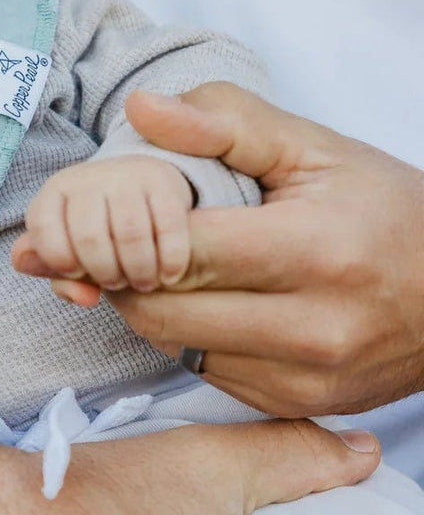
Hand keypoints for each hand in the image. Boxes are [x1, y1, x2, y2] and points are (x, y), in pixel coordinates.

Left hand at [15, 154, 192, 295]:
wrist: (138, 183)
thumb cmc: (96, 227)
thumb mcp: (69, 246)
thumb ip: (60, 275)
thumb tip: (82, 297)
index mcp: (55, 192)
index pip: (43, 228)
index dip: (58, 260)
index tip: (77, 274)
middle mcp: (87, 178)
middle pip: (89, 237)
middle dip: (104, 273)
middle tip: (117, 284)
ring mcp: (125, 176)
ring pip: (130, 233)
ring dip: (139, 270)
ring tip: (144, 284)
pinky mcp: (162, 182)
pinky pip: (168, 226)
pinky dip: (171, 260)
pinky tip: (170, 275)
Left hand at [103, 85, 423, 414]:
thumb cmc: (384, 209)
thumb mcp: (314, 149)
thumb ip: (224, 123)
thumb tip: (140, 109)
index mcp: (315, 251)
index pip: (182, 249)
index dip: (138, 226)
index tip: (130, 206)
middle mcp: (313, 328)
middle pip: (165, 310)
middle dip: (132, 271)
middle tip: (130, 239)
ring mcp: (306, 377)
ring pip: (176, 347)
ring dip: (156, 307)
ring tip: (168, 266)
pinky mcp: (299, 405)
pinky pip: (207, 374)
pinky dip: (191, 338)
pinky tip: (208, 302)